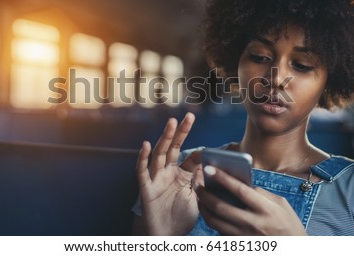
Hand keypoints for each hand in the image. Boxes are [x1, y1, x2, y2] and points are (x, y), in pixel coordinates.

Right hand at [135, 112, 202, 234]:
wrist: (168, 237)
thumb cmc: (181, 218)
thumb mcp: (197, 198)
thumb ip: (201, 181)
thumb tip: (211, 165)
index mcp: (181, 175)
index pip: (190, 158)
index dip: (199, 152)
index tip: (209, 148)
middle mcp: (168, 173)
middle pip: (174, 148)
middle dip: (181, 132)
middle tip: (189, 116)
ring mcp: (156, 179)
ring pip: (159, 154)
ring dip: (165, 138)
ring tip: (172, 123)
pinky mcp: (146, 188)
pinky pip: (142, 171)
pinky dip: (143, 158)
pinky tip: (146, 145)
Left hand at [196, 166, 306, 235]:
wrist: (295, 252)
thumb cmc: (289, 225)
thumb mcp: (281, 205)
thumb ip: (261, 194)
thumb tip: (240, 183)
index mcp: (266, 210)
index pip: (240, 190)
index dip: (223, 178)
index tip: (209, 167)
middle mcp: (254, 225)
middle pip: (222, 208)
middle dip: (205, 194)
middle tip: (196, 183)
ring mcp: (245, 238)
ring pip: (216, 222)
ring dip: (204, 208)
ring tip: (199, 197)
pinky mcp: (239, 246)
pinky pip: (220, 233)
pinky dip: (212, 221)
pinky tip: (208, 212)